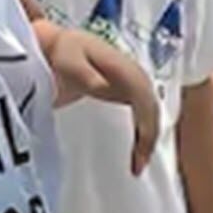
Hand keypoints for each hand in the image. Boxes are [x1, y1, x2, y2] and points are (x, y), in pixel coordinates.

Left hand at [45, 26, 163, 176]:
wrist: (61, 46)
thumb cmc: (62, 54)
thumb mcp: (69, 60)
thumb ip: (84, 73)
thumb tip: (102, 86)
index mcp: (123, 67)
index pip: (143, 97)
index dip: (145, 124)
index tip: (138, 149)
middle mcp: (135, 73)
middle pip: (152, 108)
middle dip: (149, 137)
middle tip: (137, 166)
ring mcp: (136, 82)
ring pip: (152, 112)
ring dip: (149, 137)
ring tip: (138, 164)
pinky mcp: (131, 90)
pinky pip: (145, 113)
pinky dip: (144, 133)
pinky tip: (137, 151)